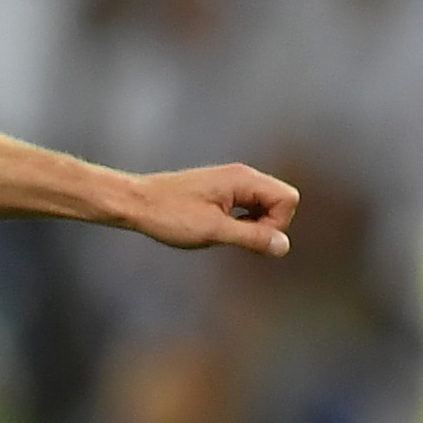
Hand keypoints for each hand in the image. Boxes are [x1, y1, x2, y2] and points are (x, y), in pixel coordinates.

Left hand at [128, 165, 296, 257]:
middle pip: (279, 202)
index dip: (276, 224)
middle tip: (233, 236)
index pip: (288, 199)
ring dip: (252, 225)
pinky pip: (246, 207)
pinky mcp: (220, 192)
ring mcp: (231, 182)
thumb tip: (283, 247)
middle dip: (266, 225)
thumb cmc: (169, 215)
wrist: (135, 203)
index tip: (247, 236)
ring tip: (221, 232)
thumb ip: (252, 238)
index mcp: (244, 179)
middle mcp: (241, 176)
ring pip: (263, 206)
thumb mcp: (213, 231)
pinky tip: (216, 229)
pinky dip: (239, 222)